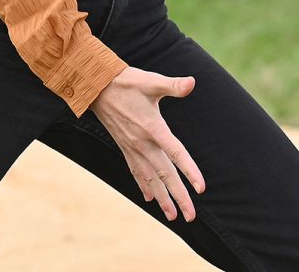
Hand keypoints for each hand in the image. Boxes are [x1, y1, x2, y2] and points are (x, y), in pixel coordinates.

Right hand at [89, 68, 205, 220]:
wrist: (97, 87)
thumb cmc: (127, 82)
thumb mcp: (152, 81)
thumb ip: (173, 85)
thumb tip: (192, 82)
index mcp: (153, 128)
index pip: (176, 153)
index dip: (189, 171)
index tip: (201, 189)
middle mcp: (143, 143)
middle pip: (164, 174)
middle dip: (178, 196)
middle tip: (190, 216)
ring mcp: (132, 148)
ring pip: (150, 178)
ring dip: (162, 198)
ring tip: (172, 216)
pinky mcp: (125, 148)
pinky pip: (136, 172)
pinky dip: (143, 186)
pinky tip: (149, 198)